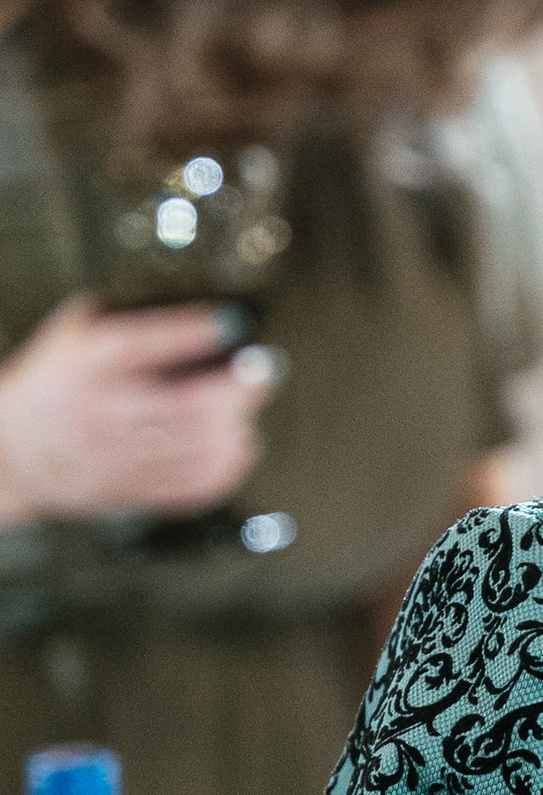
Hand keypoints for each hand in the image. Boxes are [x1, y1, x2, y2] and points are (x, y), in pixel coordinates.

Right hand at [0, 296, 271, 525]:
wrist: (10, 453)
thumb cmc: (53, 382)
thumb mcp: (73, 334)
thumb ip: (124, 316)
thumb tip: (198, 305)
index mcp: (85, 364)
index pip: (141, 345)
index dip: (194, 332)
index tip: (235, 320)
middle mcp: (102, 413)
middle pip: (184, 406)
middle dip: (237, 387)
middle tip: (264, 367)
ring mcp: (117, 457)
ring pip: (195, 449)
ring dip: (238, 424)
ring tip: (250, 402)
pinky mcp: (131, 489)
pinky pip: (192, 487)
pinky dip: (228, 465)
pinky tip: (239, 441)